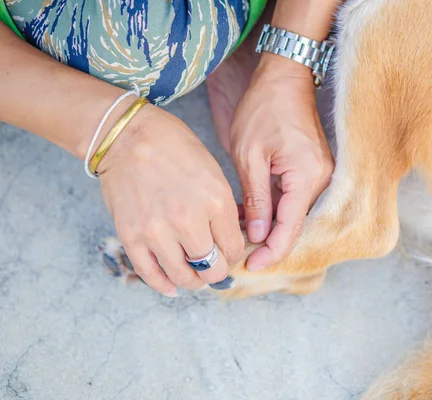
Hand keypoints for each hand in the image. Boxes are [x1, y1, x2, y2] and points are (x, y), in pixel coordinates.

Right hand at [98, 104, 243, 295]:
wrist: (126, 136)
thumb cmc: (174, 147)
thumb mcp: (213, 171)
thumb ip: (225, 208)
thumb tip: (234, 237)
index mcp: (216, 202)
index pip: (234, 249)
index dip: (234, 255)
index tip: (228, 252)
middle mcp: (189, 221)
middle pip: (212, 268)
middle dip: (216, 270)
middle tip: (213, 265)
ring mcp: (158, 231)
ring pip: (184, 277)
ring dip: (192, 280)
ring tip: (194, 275)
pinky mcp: (132, 236)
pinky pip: (151, 275)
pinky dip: (164, 285)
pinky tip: (172, 286)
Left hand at [230, 55, 333, 270]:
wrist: (284, 76)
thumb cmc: (264, 108)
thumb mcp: (249, 155)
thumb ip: (255, 200)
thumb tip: (256, 235)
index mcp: (307, 177)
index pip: (290, 228)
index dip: (270, 252)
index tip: (250, 266)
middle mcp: (322, 180)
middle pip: (296, 226)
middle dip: (268, 242)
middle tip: (239, 253)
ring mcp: (321, 174)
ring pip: (295, 215)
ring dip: (269, 226)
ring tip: (237, 229)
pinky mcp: (314, 170)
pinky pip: (295, 200)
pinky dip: (274, 210)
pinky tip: (250, 212)